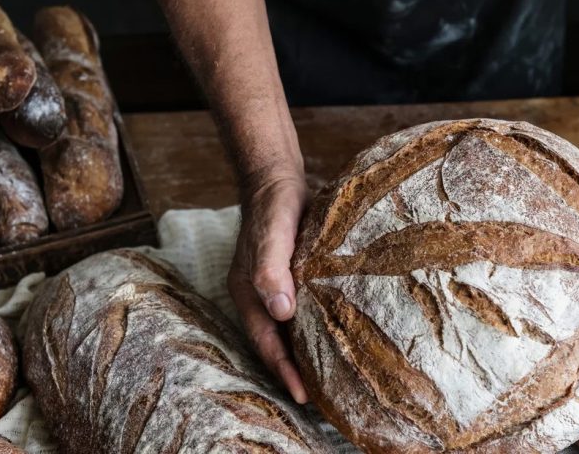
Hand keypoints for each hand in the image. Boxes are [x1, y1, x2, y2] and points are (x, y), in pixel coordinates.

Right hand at [227, 172, 309, 403]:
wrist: (277, 180)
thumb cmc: (273, 207)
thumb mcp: (272, 234)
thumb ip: (272, 270)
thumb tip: (281, 311)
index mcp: (247, 293)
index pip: (265, 341)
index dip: (283, 369)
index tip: (304, 396)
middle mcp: (258, 296)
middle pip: (273, 342)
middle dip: (292, 370)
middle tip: (320, 397)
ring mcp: (273, 288)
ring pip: (286, 330)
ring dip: (303, 353)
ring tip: (327, 377)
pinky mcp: (291, 277)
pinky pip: (299, 312)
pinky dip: (311, 329)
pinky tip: (331, 336)